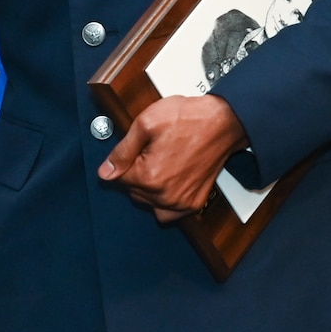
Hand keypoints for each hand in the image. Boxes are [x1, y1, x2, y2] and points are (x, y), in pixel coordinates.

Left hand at [97, 94, 248, 223]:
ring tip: (160, 167)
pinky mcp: (194, 203)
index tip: (140, 148)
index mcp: (149, 177)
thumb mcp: (146, 123)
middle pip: (132, 192)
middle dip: (136, 174)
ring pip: (148, 204)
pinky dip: (164, 202)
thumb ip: (122, 151)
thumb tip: (105, 172)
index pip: (117, 178)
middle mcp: (164, 196)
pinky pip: (168, 214)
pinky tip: (169, 183)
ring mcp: (181, 203)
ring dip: (148, 190)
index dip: (126, 159)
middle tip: (152, 153)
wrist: (225, 122)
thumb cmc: (189, 118)